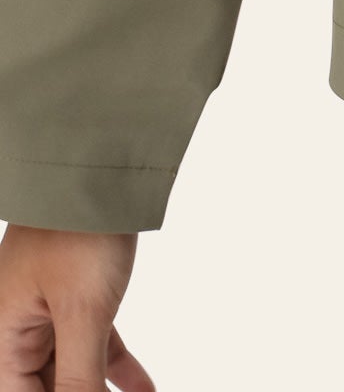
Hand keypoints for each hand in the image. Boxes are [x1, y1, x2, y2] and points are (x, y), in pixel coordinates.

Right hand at [0, 225, 152, 391]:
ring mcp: (48, 309)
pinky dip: (116, 368)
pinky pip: (94, 344)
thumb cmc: (78, 229)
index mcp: (3, 335)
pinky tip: (142, 388)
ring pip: (73, 369)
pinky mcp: (78, 293)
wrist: (100, 162)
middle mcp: (18, 326)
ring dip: (101, 390)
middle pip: (45, 385)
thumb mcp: (82, 313)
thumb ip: (78, 377)